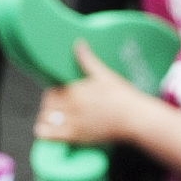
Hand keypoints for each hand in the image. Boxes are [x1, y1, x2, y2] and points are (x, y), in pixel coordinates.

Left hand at [34, 52, 162, 148]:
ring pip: (45, 120)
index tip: (61, 97)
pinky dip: (46, 133)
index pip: (51, 92)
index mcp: (75, 90)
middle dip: (50, 107)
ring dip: (47, 120)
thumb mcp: (104, 74)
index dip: (54, 94)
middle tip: (60, 109)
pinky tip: (53, 132)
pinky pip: (49, 136)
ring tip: (56, 120)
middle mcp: (71, 106)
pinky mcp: (76, 137)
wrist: (136, 119)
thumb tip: (78, 43)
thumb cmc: (123, 97)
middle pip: (47, 106)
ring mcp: (73, 123)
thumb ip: (87, 59)